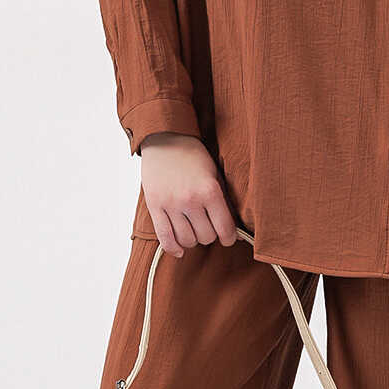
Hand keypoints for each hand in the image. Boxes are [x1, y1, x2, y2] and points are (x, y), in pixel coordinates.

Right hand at [139, 134, 239, 256]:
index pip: (225, 229)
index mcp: (210, 191)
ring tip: (194, 229)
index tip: (228, 237)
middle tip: (208, 226)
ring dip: (193, 239)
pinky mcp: (155, 206)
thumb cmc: (194, 156)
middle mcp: (190, 200)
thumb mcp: (215, 175)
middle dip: (210, 235)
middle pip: (206, 237)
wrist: (166, 139)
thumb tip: (233, 232)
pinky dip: (174, 248)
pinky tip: (180, 249)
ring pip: (187, 240)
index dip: (229, 238)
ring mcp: (171, 204)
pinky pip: (165, 237)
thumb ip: (223, 202)